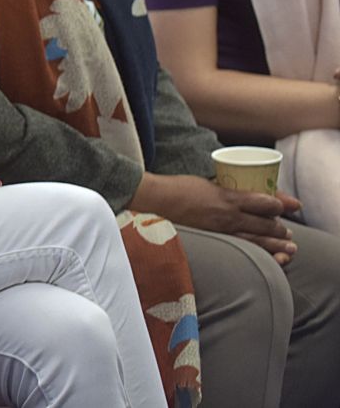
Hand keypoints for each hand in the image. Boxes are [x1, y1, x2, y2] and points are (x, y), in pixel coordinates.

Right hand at [133, 173, 293, 261]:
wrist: (153, 202)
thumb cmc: (177, 189)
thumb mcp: (206, 182)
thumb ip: (225, 189)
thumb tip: (243, 192)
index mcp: (227, 197)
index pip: (264, 201)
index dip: (280, 204)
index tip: (288, 205)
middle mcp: (228, 216)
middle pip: (265, 224)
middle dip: (281, 229)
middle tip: (287, 232)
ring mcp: (222, 232)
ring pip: (259, 241)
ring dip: (278, 245)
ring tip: (289, 248)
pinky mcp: (215, 242)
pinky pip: (245, 251)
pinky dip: (264, 256)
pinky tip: (274, 259)